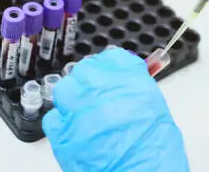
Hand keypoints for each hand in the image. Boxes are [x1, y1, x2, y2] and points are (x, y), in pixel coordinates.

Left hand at [42, 48, 189, 171]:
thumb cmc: (154, 150)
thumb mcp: (155, 107)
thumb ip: (136, 88)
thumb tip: (124, 85)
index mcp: (128, 79)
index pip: (111, 58)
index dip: (109, 66)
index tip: (109, 73)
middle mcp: (100, 88)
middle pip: (85, 70)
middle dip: (89, 81)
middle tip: (97, 95)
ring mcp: (78, 109)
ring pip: (64, 90)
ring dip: (72, 98)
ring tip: (83, 112)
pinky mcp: (63, 133)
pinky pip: (53, 118)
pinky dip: (61, 122)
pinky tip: (74, 130)